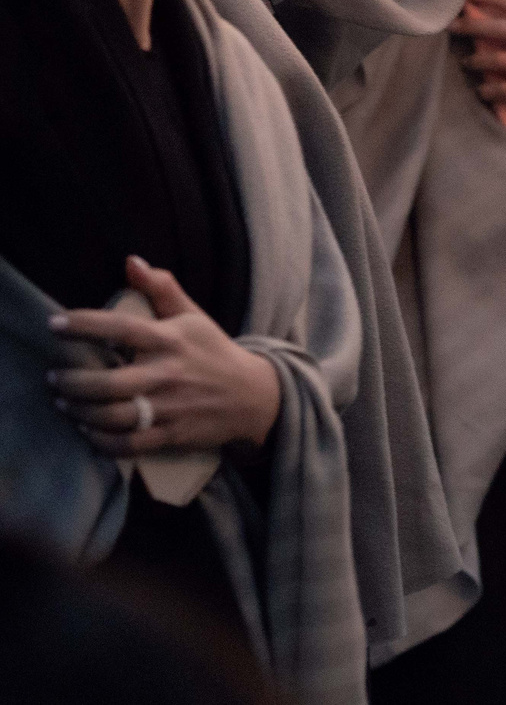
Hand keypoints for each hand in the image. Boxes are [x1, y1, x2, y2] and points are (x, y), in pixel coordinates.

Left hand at [50, 256, 280, 454]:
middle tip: (52, 377)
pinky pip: (128, 444)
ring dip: (80, 412)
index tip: (53, 323)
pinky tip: (87, 430)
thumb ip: (162, 288)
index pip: (121, 328)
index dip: (84, 325)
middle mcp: (169, 374)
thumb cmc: (214, 352)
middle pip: (109, 383)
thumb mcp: (194, 316)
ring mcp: (171, 407)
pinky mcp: (172, 435)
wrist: (254, 396)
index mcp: (172, 340)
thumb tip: (131, 261)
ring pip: (113, 416)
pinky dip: (102, 441)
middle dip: (72, 382)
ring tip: (63, 402)